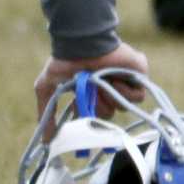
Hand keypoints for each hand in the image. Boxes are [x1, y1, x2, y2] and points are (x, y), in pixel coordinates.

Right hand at [34, 42, 148, 119]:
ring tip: (101, 82)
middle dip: (98, 106)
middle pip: (108, 115)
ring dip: (110, 97)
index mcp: (91, 94)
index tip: (81, 112)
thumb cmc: (65, 61)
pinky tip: (114, 79)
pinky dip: (126, 91)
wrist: (82, 43)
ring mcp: (125, 83)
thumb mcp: (47, 86)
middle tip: (91, 90)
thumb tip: (45, 141)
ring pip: (123, 107)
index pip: (94, 117)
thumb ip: (46, 111)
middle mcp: (108, 90)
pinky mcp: (139, 76)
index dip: (89, 120)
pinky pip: (138, 96)